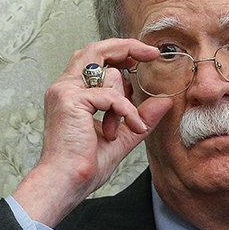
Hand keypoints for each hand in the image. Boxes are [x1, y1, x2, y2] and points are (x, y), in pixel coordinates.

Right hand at [12, 38, 172, 226]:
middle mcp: (64, 88)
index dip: (118, 53)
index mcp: (70, 94)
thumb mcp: (121, 138)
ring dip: (125, 100)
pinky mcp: (70, 100)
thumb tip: (164, 101)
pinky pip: (110, 95)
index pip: (93, 59)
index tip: (142, 59)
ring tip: (127, 127)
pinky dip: (126, 111)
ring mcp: (64, 91)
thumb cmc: (83, 166)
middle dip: (125, 47)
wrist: (65, 182)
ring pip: (107, 72)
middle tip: (151, 53)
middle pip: (95, 49)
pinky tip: (132, 128)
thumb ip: (139, 118)